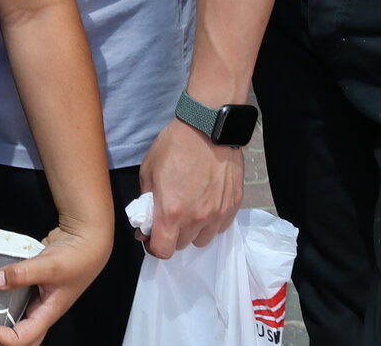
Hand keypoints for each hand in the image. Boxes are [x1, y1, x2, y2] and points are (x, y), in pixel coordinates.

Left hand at [0, 220, 110, 345]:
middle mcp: (43, 310)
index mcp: (48, 313)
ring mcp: (40, 297)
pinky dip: (5, 298)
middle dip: (0, 339)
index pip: (22, 338)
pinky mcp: (36, 284)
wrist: (88, 239)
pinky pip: (18, 297)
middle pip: (22, 337)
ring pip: (19, 318)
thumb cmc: (76, 257)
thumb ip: (23, 273)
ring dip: (1, 320)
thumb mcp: (49, 265)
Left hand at [136, 116, 243, 256]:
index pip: (163, 251)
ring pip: (203, 239)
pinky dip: (212, 221)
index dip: (154, 247)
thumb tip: (146, 222)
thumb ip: (146, 201)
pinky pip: (220, 227)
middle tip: (171, 215)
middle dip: (173, 234)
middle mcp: (196, 218)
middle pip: (182, 245)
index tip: (152, 237)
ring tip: (191, 209)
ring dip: (194, 230)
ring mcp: (218, 214)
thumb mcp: (148, 171)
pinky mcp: (234, 206)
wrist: (208, 128)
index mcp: (171, 212)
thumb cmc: (175, 145)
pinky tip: (207, 203)